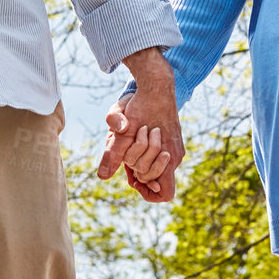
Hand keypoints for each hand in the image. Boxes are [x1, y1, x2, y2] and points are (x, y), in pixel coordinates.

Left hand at [97, 48, 184, 201]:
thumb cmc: (142, 106)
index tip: (132, 178)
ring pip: (157, 167)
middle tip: (126, 152)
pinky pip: (161, 156)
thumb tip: (102, 176)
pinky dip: (147, 152)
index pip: (165, 193)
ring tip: (132, 140)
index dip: (147, 192)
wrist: (157, 84)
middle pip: (155, 179)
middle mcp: (175, 156)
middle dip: (138, 170)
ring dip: (141, 159)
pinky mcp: (174, 141)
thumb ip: (114, 154)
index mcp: (168, 157)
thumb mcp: (124, 131)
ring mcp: (176, 149)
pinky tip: (137, 136)